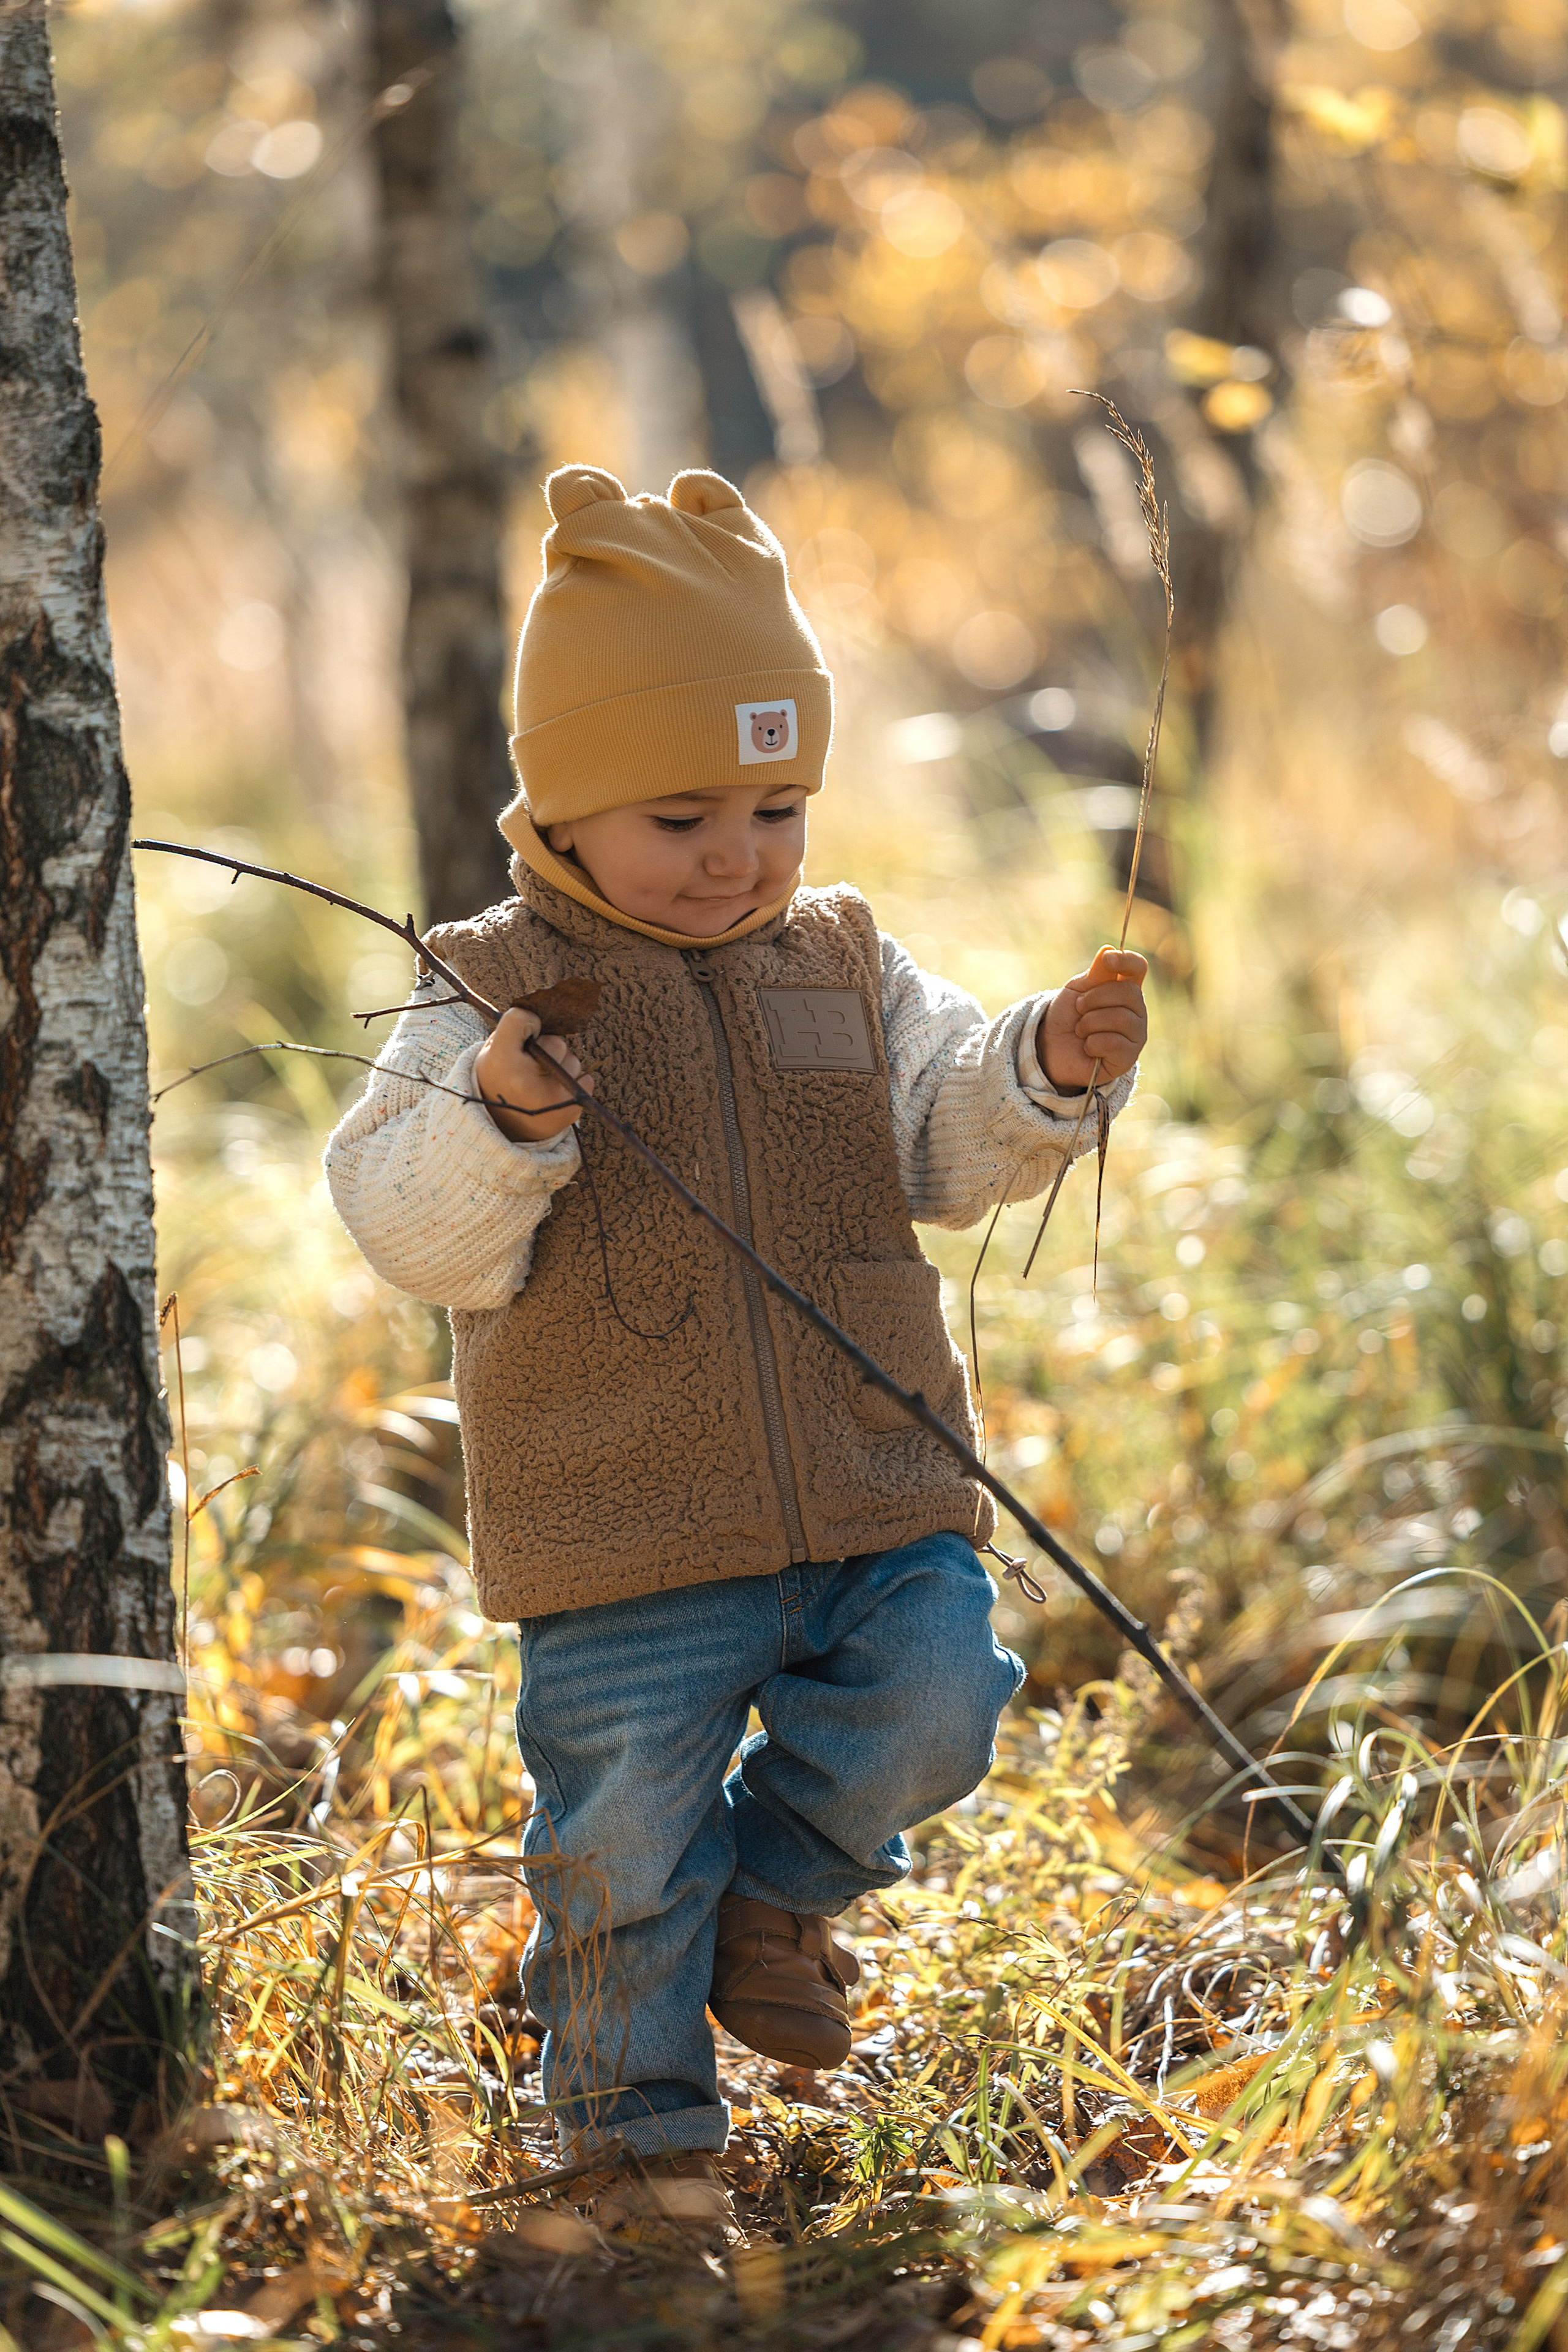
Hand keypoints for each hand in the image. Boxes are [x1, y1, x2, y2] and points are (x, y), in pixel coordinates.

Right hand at [472, 1008, 592, 1142]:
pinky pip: (586, 1079)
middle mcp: (527, 1080)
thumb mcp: (493, 1051)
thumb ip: (514, 1026)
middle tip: (530, 1069)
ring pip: (572, 1060)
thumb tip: (545, 1014)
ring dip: (561, 1068)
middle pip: (556, 1041)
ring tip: (541, 1084)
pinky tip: (554, 1094)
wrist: (503, 1128)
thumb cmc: (501, 1080)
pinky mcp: (571, 1110)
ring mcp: (553, 1097)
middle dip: (546, 1049)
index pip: (521, 1018)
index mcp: (501, 1062)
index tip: (522, 1040)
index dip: (524, 1024)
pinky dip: (573, 1083)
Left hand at [1040, 946, 1148, 1092]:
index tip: (1107, 960)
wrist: (1052, 1050)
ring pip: (1121, 1018)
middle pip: (1129, 992)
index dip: (1126, 960)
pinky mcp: (1128, 1058)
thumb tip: (1109, 949)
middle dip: (1095, 998)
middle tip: (1079, 1008)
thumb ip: (1095, 974)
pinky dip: (1092, 1044)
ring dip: (1090, 1022)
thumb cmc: (1067, 1017)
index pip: (1138, 968)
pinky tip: (1088, 1047)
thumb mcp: (1076, 990)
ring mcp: (1135, 1035)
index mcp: (1125, 989)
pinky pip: (1114, 1044)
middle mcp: (1136, 1011)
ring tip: (1081, 1030)